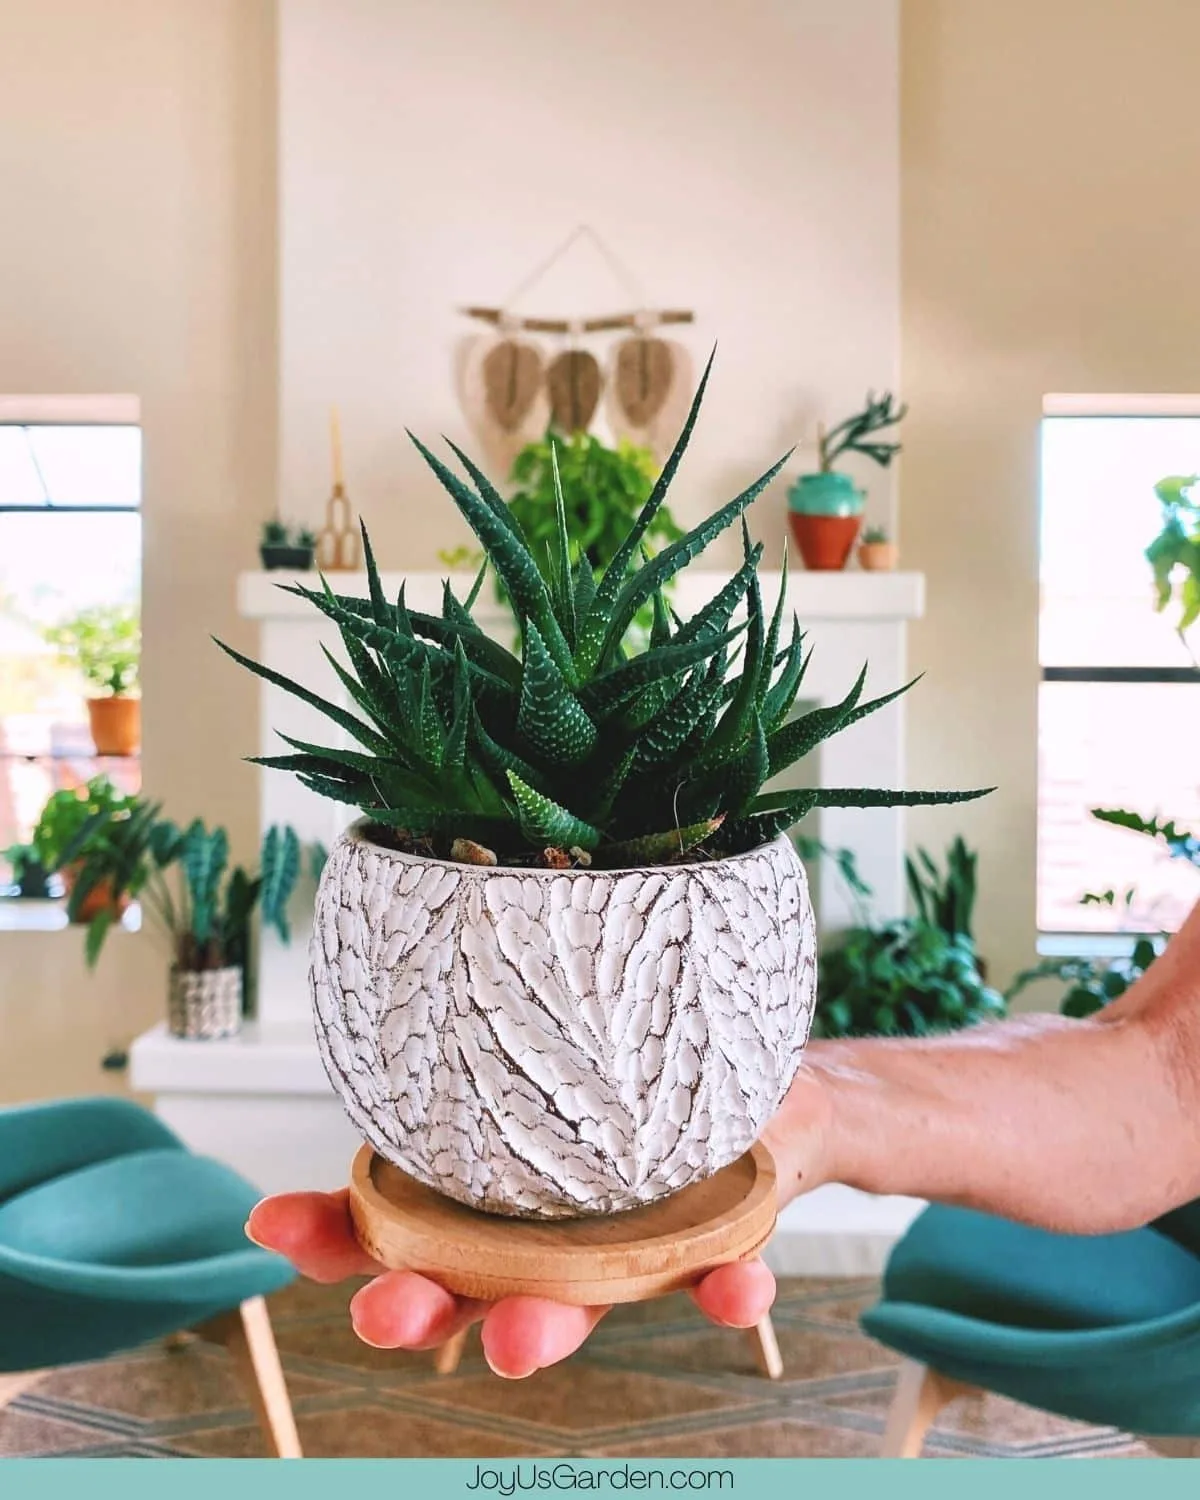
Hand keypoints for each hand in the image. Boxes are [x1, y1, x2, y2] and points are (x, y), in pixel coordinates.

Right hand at [245, 1064, 832, 1378]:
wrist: (764, 1103)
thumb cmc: (635, 1074)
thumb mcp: (553, 1042)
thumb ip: (491, 1035)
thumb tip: (388, 975)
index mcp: (488, 1198)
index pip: (392, 1226)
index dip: (328, 1232)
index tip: (272, 1224)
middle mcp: (545, 1239)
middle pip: (466, 1287)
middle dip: (420, 1311)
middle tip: (383, 1319)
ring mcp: (627, 1251)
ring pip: (575, 1302)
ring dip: (543, 1328)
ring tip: (522, 1341)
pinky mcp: (714, 1250)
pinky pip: (719, 1279)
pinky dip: (729, 1291)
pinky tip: (740, 1293)